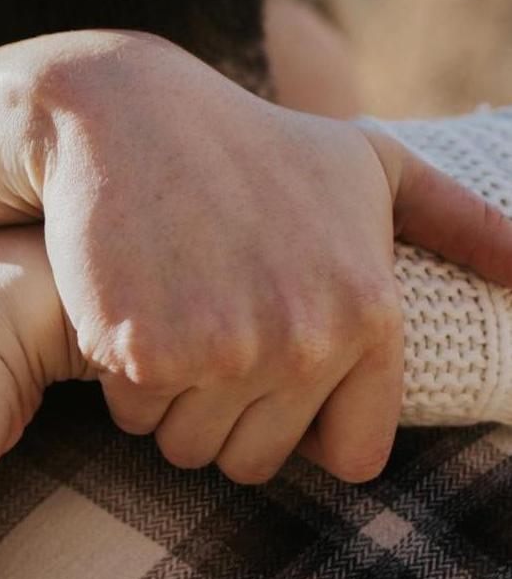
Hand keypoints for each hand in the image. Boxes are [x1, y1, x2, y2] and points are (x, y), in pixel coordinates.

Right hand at [0, 29, 511, 481]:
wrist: (123, 117)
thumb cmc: (249, 142)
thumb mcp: (367, 163)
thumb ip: (459, 222)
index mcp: (369, 310)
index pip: (349, 456)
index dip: (303, 427)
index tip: (269, 380)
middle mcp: (304, 340)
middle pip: (255, 461)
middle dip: (225, 419)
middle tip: (201, 345)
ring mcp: (220, 350)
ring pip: (189, 448)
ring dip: (170, 405)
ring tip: (165, 325)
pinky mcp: (142, 352)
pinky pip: (132, 417)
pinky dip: (120, 381)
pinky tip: (125, 314)